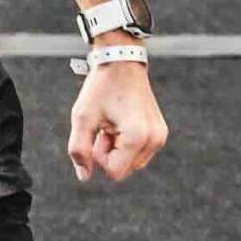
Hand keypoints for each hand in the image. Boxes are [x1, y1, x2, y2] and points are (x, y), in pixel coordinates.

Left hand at [67, 57, 167, 184]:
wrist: (122, 63)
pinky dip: (126, 145)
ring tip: (113, 124)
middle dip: (109, 153)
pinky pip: (139, 154)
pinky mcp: (161, 134)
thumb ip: (79, 150)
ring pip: (131, 164)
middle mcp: (154, 140)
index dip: (99, 157)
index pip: (114, 172)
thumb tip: (85, 176)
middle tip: (105, 126)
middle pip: (123, 170)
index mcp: (137, 137)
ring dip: (117, 149)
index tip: (99, 133)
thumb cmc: (100, 89)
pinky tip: (121, 124)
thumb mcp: (82, 118)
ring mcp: (160, 137)